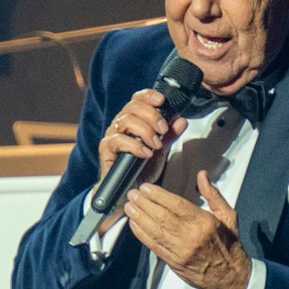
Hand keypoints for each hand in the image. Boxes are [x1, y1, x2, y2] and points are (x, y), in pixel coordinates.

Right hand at [95, 88, 188, 234]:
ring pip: (126, 121)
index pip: (137, 99)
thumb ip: (170, 135)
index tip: (162, 100)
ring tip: (156, 145)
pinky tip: (146, 153)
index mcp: (133, 120)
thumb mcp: (160, 151)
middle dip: (152, 116)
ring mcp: (112, 136)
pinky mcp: (106, 150)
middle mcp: (120, 125)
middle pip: (133, 107)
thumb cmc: (141, 170)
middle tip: (163, 130)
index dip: (148, 96)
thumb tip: (182, 120)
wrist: (129, 192)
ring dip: (146, 131)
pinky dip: (135, 146)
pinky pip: (119, 141)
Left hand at [124, 172, 251, 288]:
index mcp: (204, 223)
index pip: (176, 205)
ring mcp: (180, 250)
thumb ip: (213, 194)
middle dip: (144, 203)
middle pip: (161, 216)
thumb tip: (202, 175)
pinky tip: (134, 224)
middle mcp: (191, 236)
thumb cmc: (229, 245)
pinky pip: (153, 246)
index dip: (158, 195)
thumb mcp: (228, 216)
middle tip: (133, 194)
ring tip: (129, 207)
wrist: (230, 277)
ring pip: (154, 230)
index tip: (146, 188)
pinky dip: (141, 234)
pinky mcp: (173, 262)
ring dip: (139, 217)